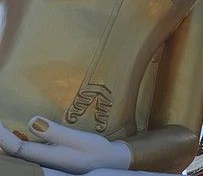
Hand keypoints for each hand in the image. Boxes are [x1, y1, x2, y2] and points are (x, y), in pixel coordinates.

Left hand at [0, 116, 130, 173]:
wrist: (111, 162)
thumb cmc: (97, 150)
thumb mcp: (80, 139)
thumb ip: (55, 132)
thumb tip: (31, 122)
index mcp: (48, 157)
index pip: (17, 147)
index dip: (2, 136)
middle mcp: (43, 161)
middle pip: (14, 151)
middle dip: (2, 138)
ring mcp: (45, 161)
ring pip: (20, 152)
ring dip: (8, 140)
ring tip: (1, 129)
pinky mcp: (49, 158)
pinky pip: (27, 151)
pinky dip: (18, 142)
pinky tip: (15, 134)